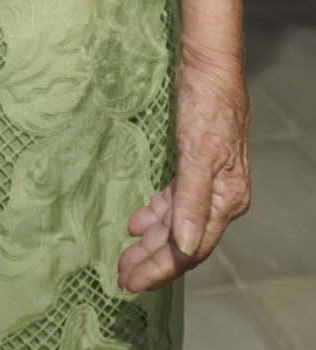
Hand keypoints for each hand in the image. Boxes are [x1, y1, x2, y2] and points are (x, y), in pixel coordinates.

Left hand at [118, 54, 249, 292]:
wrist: (210, 66)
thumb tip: (185, 248)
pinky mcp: (194, 165)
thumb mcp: (198, 153)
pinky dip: (157, 214)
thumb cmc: (208, 105)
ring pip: (177, 223)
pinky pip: (175, 201)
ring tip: (126, 257)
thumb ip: (192, 201)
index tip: (133, 283)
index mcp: (226, 200)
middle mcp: (220, 196)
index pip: (191, 248)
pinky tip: (138, 222)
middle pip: (184, 241)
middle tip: (122, 277)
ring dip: (152, 242)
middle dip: (153, 262)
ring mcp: (208, 182)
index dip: (163, 269)